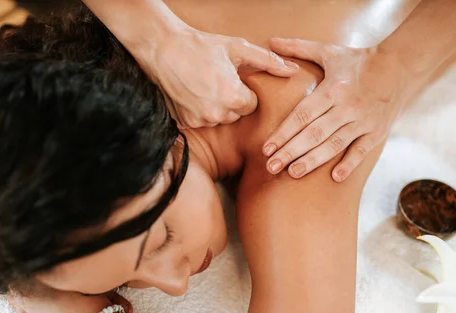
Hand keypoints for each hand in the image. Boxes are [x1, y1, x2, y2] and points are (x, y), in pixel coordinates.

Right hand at [137, 27, 298, 128]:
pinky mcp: (184, 124)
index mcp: (234, 98)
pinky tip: (191, 94)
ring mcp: (199, 121)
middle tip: (217, 80)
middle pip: (236, 115)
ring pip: (218, 119)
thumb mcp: (237, 49)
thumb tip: (294, 70)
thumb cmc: (201, 46)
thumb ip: (268, 61)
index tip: (232, 79)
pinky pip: (200, 121)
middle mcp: (218, 114)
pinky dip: (198, 111)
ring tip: (203, 86)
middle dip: (231, 101)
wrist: (162, 48)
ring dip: (215, 107)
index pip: (251, 105)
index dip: (243, 91)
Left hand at [262, 38, 407, 181]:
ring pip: (334, 145)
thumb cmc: (357, 62)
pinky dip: (349, 164)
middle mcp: (347, 107)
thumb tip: (271, 41)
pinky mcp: (377, 132)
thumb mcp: (328, 52)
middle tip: (272, 166)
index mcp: (333, 89)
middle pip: (314, 134)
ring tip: (293, 173)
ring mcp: (363, 121)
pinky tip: (335, 177)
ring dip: (313, 160)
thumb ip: (298, 48)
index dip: (283, 133)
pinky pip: (361, 151)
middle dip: (291, 151)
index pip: (302, 115)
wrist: (399, 66)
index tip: (267, 147)